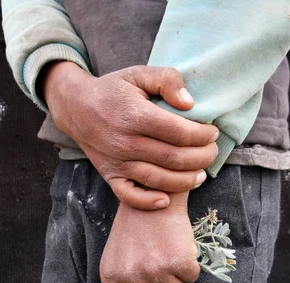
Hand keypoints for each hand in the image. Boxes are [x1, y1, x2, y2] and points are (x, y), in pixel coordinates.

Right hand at [43, 62, 218, 209]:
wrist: (76, 107)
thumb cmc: (113, 90)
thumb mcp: (139, 74)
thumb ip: (167, 80)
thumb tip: (190, 104)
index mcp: (135, 116)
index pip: (181, 133)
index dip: (203, 135)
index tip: (212, 132)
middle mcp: (125, 142)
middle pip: (175, 158)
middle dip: (202, 158)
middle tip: (212, 152)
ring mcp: (117, 162)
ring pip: (159, 179)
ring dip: (186, 181)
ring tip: (201, 174)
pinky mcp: (110, 175)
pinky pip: (130, 196)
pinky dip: (149, 202)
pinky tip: (166, 199)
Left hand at [99, 192, 199, 282]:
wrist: (154, 192)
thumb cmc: (136, 225)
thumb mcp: (117, 254)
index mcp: (110, 275)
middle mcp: (129, 275)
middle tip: (159, 263)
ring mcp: (153, 269)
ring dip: (176, 274)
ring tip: (166, 249)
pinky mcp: (177, 261)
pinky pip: (192, 277)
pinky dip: (191, 263)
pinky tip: (179, 244)